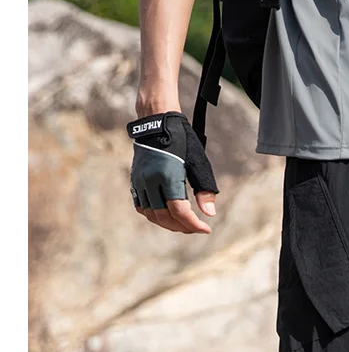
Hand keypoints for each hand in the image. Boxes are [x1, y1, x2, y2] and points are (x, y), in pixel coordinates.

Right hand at [128, 112, 218, 234]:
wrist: (156, 122)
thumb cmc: (181, 139)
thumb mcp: (198, 161)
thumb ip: (204, 188)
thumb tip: (210, 214)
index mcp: (168, 175)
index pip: (179, 211)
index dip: (193, 224)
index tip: (206, 229)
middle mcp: (150, 181)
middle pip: (164, 216)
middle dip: (182, 226)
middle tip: (196, 228)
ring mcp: (140, 181)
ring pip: (151, 214)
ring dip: (168, 224)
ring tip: (183, 224)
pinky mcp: (135, 180)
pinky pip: (141, 206)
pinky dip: (154, 215)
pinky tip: (166, 215)